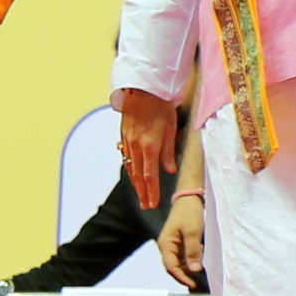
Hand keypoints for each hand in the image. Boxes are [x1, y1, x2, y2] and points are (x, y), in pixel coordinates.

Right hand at [113, 86, 179, 208]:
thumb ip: (168, 151)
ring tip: (140, 194)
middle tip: (145, 206)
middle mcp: (136, 147)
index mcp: (149, 146)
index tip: (152, 204)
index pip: (150, 176)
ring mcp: (128, 141)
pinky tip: (132, 174)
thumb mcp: (170, 128)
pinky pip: (126, 156)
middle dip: (142, 193)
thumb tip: (170, 171)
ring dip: (135, 183)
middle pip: (138, 176)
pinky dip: (129, 168)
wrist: (142, 89)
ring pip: (130, 167)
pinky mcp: (124, 135)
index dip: (151, 192)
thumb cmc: (160, 106)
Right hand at [157, 194, 206, 289]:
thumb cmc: (189, 211)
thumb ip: (193, 251)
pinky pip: (184, 256)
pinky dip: (192, 260)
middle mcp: (167, 246)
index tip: (192, 283)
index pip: (171, 267)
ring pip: (180, 263)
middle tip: (197, 283)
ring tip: (201, 271)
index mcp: (165, 244)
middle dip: (184, 275)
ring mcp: (174, 245)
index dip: (181, 277)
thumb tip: (194, 269)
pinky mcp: (181, 242)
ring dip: (189, 268)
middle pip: (173, 267)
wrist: (190, 197)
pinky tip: (200, 260)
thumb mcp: (193, 231)